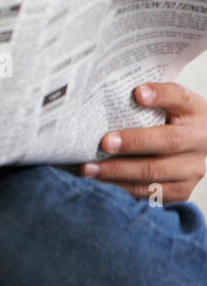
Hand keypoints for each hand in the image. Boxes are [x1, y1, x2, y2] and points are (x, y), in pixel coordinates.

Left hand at [81, 81, 206, 202]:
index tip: (138, 94)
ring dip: (118, 171)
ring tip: (89, 168)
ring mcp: (192, 168)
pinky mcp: (182, 190)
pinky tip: (100, 180)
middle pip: (169, 141)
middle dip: (134, 142)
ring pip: (155, 172)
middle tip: (105, 143)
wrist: (190, 146)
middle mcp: (199, 140)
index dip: (160, 95)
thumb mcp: (163, 102)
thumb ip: (143, 96)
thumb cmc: (165, 118)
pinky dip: (121, 186)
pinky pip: (149, 192)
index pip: (179, 97)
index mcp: (195, 110)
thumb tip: (107, 94)